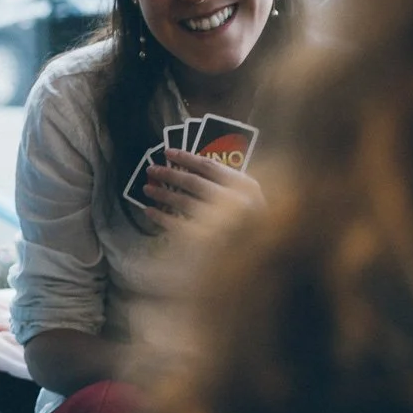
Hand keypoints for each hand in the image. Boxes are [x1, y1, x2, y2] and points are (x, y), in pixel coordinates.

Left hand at [143, 149, 266, 237]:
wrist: (265, 260)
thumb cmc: (257, 226)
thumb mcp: (251, 199)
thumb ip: (230, 184)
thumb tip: (191, 166)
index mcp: (247, 187)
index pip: (210, 166)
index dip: (186, 157)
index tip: (168, 152)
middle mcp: (236, 202)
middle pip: (193, 182)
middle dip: (169, 174)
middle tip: (151, 169)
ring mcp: (223, 222)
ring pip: (184, 201)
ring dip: (162, 194)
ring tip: (148, 189)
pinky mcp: (209, 241)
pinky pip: (178, 224)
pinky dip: (161, 217)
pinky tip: (150, 211)